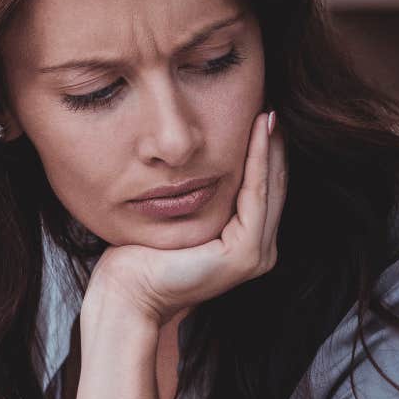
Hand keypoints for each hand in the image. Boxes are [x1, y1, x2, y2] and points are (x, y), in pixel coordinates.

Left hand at [85, 110, 287, 327]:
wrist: (126, 293)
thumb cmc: (138, 257)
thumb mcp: (176, 218)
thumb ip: (195, 196)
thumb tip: (193, 166)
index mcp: (244, 244)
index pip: (260, 190)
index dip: (261, 154)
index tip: (258, 116)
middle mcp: (259, 251)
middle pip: (271, 187)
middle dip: (271, 146)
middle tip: (270, 106)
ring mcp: (256, 255)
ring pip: (268, 189)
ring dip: (270, 149)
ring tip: (268, 114)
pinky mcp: (245, 254)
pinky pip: (255, 197)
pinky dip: (256, 163)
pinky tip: (256, 135)